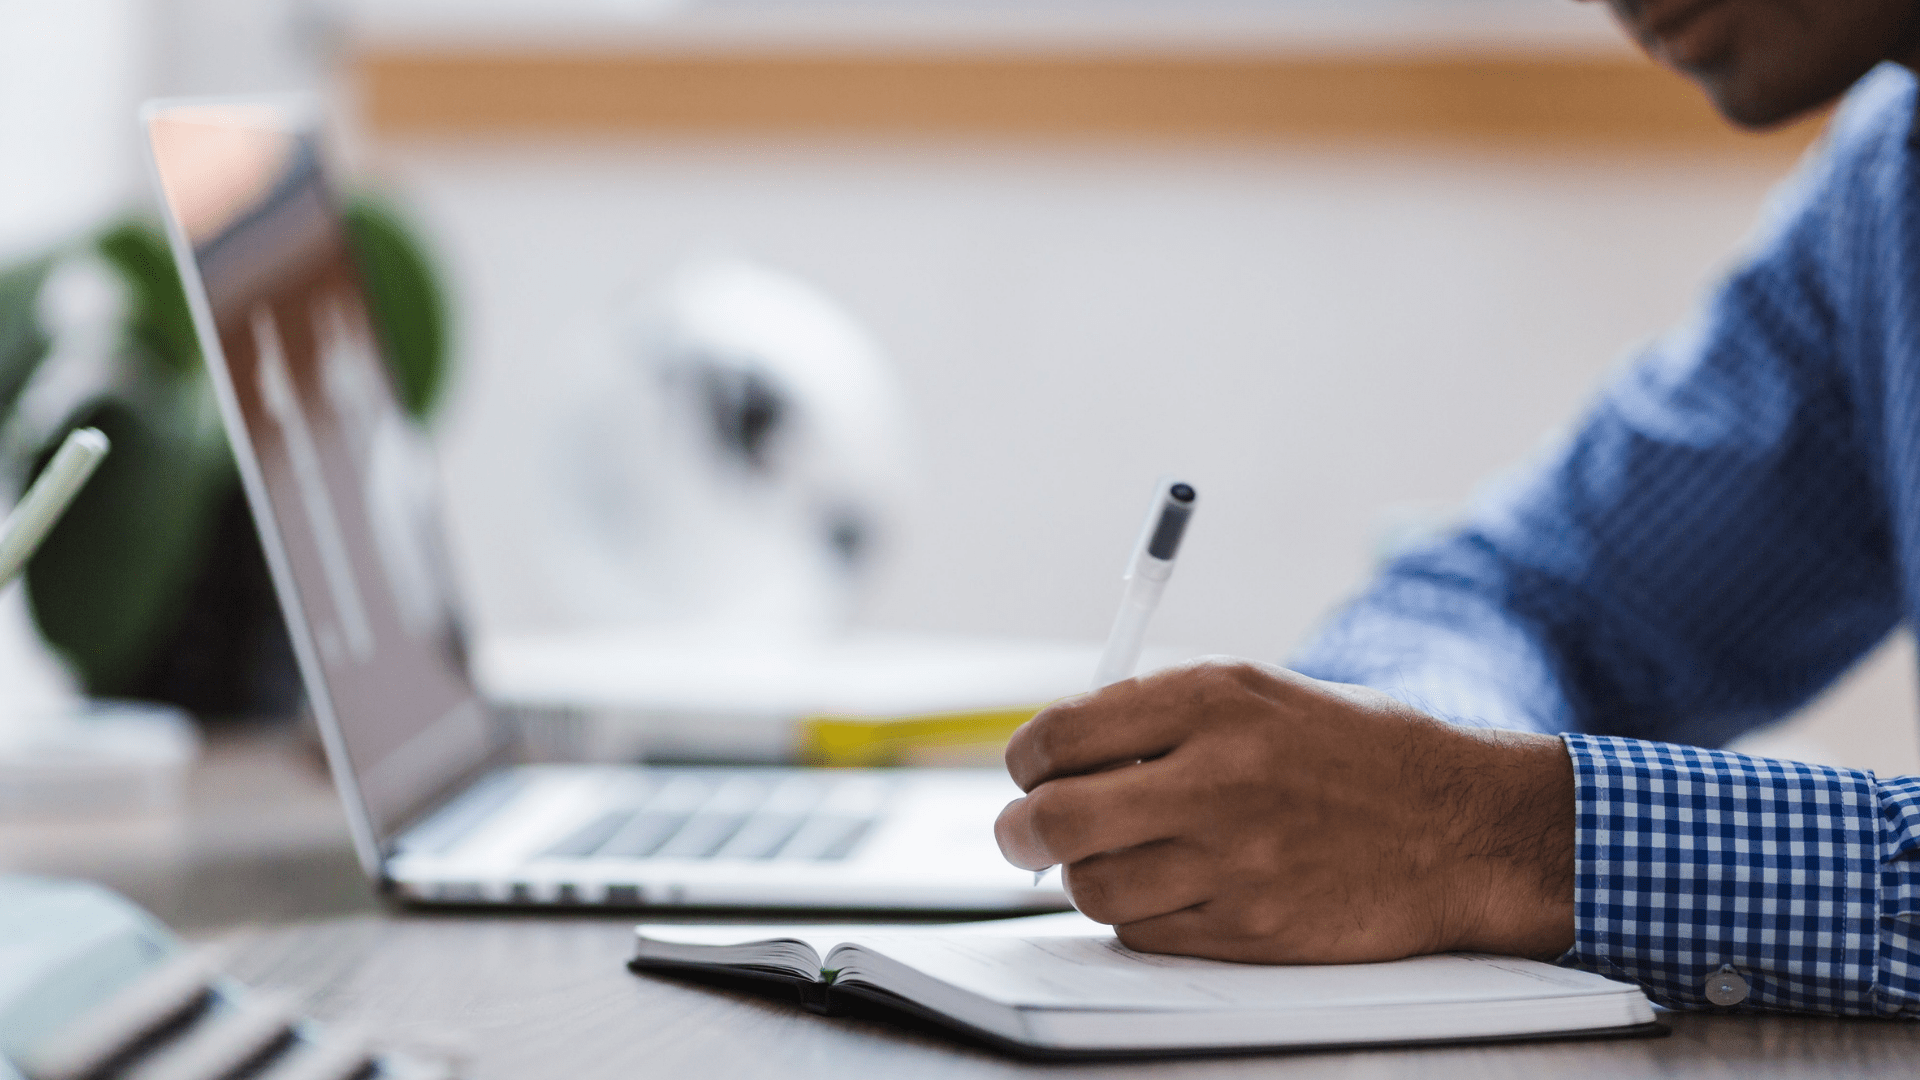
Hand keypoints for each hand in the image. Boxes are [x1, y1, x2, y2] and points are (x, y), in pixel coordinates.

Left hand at [995, 658, 1574, 963]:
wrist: (1461, 827)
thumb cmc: (1354, 753)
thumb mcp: (1259, 693)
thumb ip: (1157, 715)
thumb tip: (1057, 755)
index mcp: (1213, 699)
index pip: (1062, 734)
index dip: (1026, 760)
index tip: (1028, 771)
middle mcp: (1217, 777)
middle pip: (1056, 819)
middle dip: (1020, 831)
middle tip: (1023, 834)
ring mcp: (1233, 861)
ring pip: (1092, 887)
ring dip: (1084, 876)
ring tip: (1111, 859)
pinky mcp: (1250, 930)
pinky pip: (1144, 933)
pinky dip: (1137, 916)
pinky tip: (1169, 889)